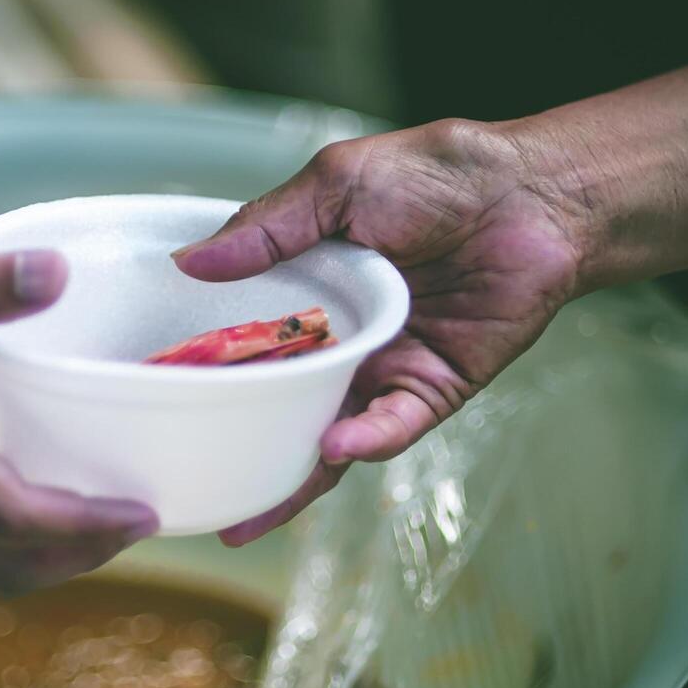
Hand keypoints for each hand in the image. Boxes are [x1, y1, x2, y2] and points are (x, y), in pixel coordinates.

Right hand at [174, 119, 585, 543]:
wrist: (532, 192)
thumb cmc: (436, 175)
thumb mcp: (336, 186)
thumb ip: (267, 227)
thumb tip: (189, 262)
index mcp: (305, 291)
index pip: (243, 340)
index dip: (205, 372)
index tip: (156, 403)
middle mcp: (337, 338)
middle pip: (278, 403)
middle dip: (237, 447)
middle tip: (187, 486)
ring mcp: (383, 368)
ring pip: (329, 434)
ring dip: (291, 474)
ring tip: (246, 512)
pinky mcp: (433, 387)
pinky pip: (394, 424)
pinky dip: (365, 437)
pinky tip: (334, 446)